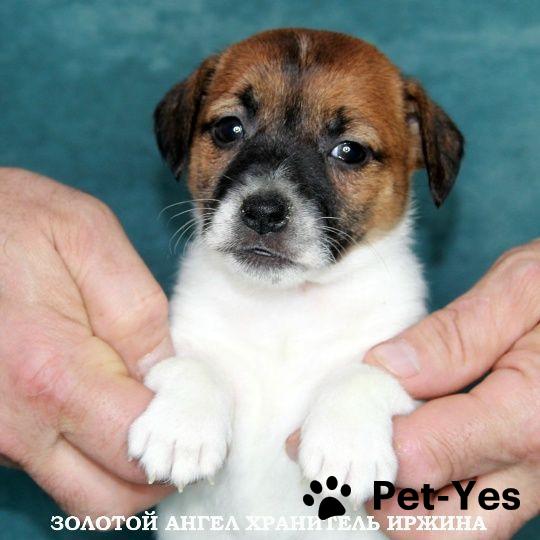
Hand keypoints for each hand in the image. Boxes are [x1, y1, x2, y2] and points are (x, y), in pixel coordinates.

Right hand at [0, 168, 173, 517]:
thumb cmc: (16, 222)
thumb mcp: (90, 241)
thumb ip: (138, 314)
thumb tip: (169, 375)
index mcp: (51, 373)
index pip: (140, 450)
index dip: (183, 432)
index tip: (198, 402)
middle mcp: (15, 424)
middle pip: (111, 498)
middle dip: (158, 469)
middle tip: (179, 419)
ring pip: (83, 492)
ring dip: (124, 467)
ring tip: (142, 410)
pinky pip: (54, 468)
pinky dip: (90, 454)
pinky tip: (102, 405)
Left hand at [287, 240, 539, 537]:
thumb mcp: (520, 290)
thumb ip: (454, 336)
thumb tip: (384, 369)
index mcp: (529, 417)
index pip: (417, 458)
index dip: (355, 448)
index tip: (310, 435)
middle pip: (439, 526)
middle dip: (378, 498)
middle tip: (338, 457)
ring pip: (458, 526)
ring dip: (402, 501)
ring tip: (364, 453)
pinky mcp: (536, 473)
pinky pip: (478, 505)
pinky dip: (432, 490)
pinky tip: (407, 448)